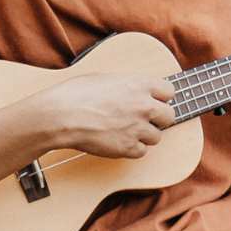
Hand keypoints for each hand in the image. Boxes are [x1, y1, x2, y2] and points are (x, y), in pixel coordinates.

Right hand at [33, 73, 175, 159]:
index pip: (169, 91)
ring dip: (145, 135)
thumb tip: (132, 89)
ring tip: (127, 131)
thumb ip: (126, 85)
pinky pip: (142, 152)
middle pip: (169, 116)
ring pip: (156, 136)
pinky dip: (133, 149)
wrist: (61, 116)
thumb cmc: (76, 94)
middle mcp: (144, 106)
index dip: (161, 97)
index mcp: (139, 84)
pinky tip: (119, 142)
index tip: (154, 100)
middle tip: (144, 118)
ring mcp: (137, 128)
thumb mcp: (104, 78)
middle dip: (158, 118)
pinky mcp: (128, 147)